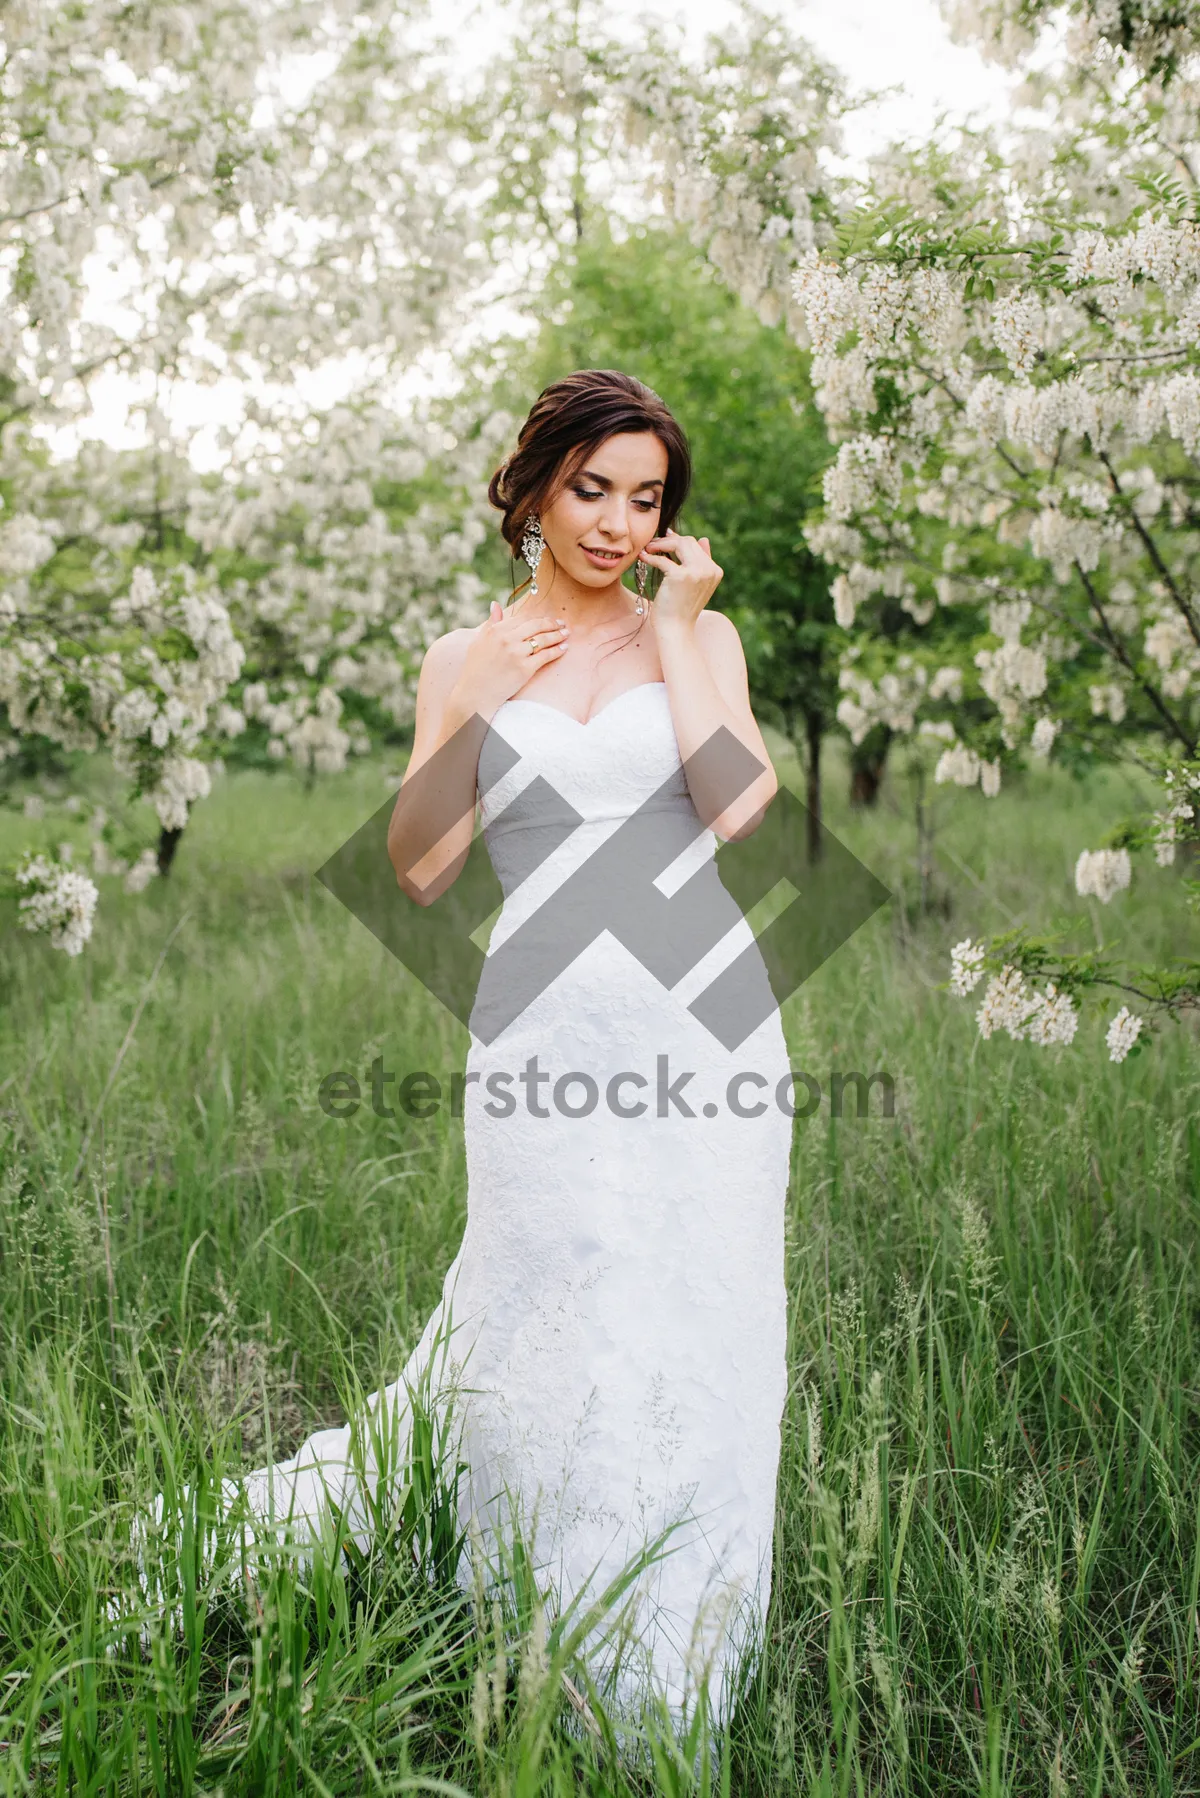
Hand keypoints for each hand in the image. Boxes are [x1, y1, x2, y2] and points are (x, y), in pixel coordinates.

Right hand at [449, 599, 568, 717]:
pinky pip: (545, 656)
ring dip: (557, 635)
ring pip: (543, 639)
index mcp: (496, 630)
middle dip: (551, 623)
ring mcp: (516, 654)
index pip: (523, 618)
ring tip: (566, 634)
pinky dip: (557, 650)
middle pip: (536, 625)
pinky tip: (563, 648)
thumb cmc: (475, 669)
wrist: (475, 694)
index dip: (537, 617)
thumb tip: (495, 604)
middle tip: (561, 624)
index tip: (546, 619)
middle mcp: (506, 639)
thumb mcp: (478, 641)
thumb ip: (490, 623)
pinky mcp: (525, 669)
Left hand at [639, 529, 722, 629]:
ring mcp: (696, 572)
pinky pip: (663, 559)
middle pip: (687, 542)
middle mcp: (709, 569)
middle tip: (652, 544)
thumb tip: (703, 539)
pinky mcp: (680, 576)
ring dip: (660, 544)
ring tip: (648, 548)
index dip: (678, 540)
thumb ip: (701, 562)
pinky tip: (643, 557)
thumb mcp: (696, 584)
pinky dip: (651, 557)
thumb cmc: (682, 609)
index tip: (664, 538)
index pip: (695, 545)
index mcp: (715, 571)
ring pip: (678, 544)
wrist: (677, 629)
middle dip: (668, 540)